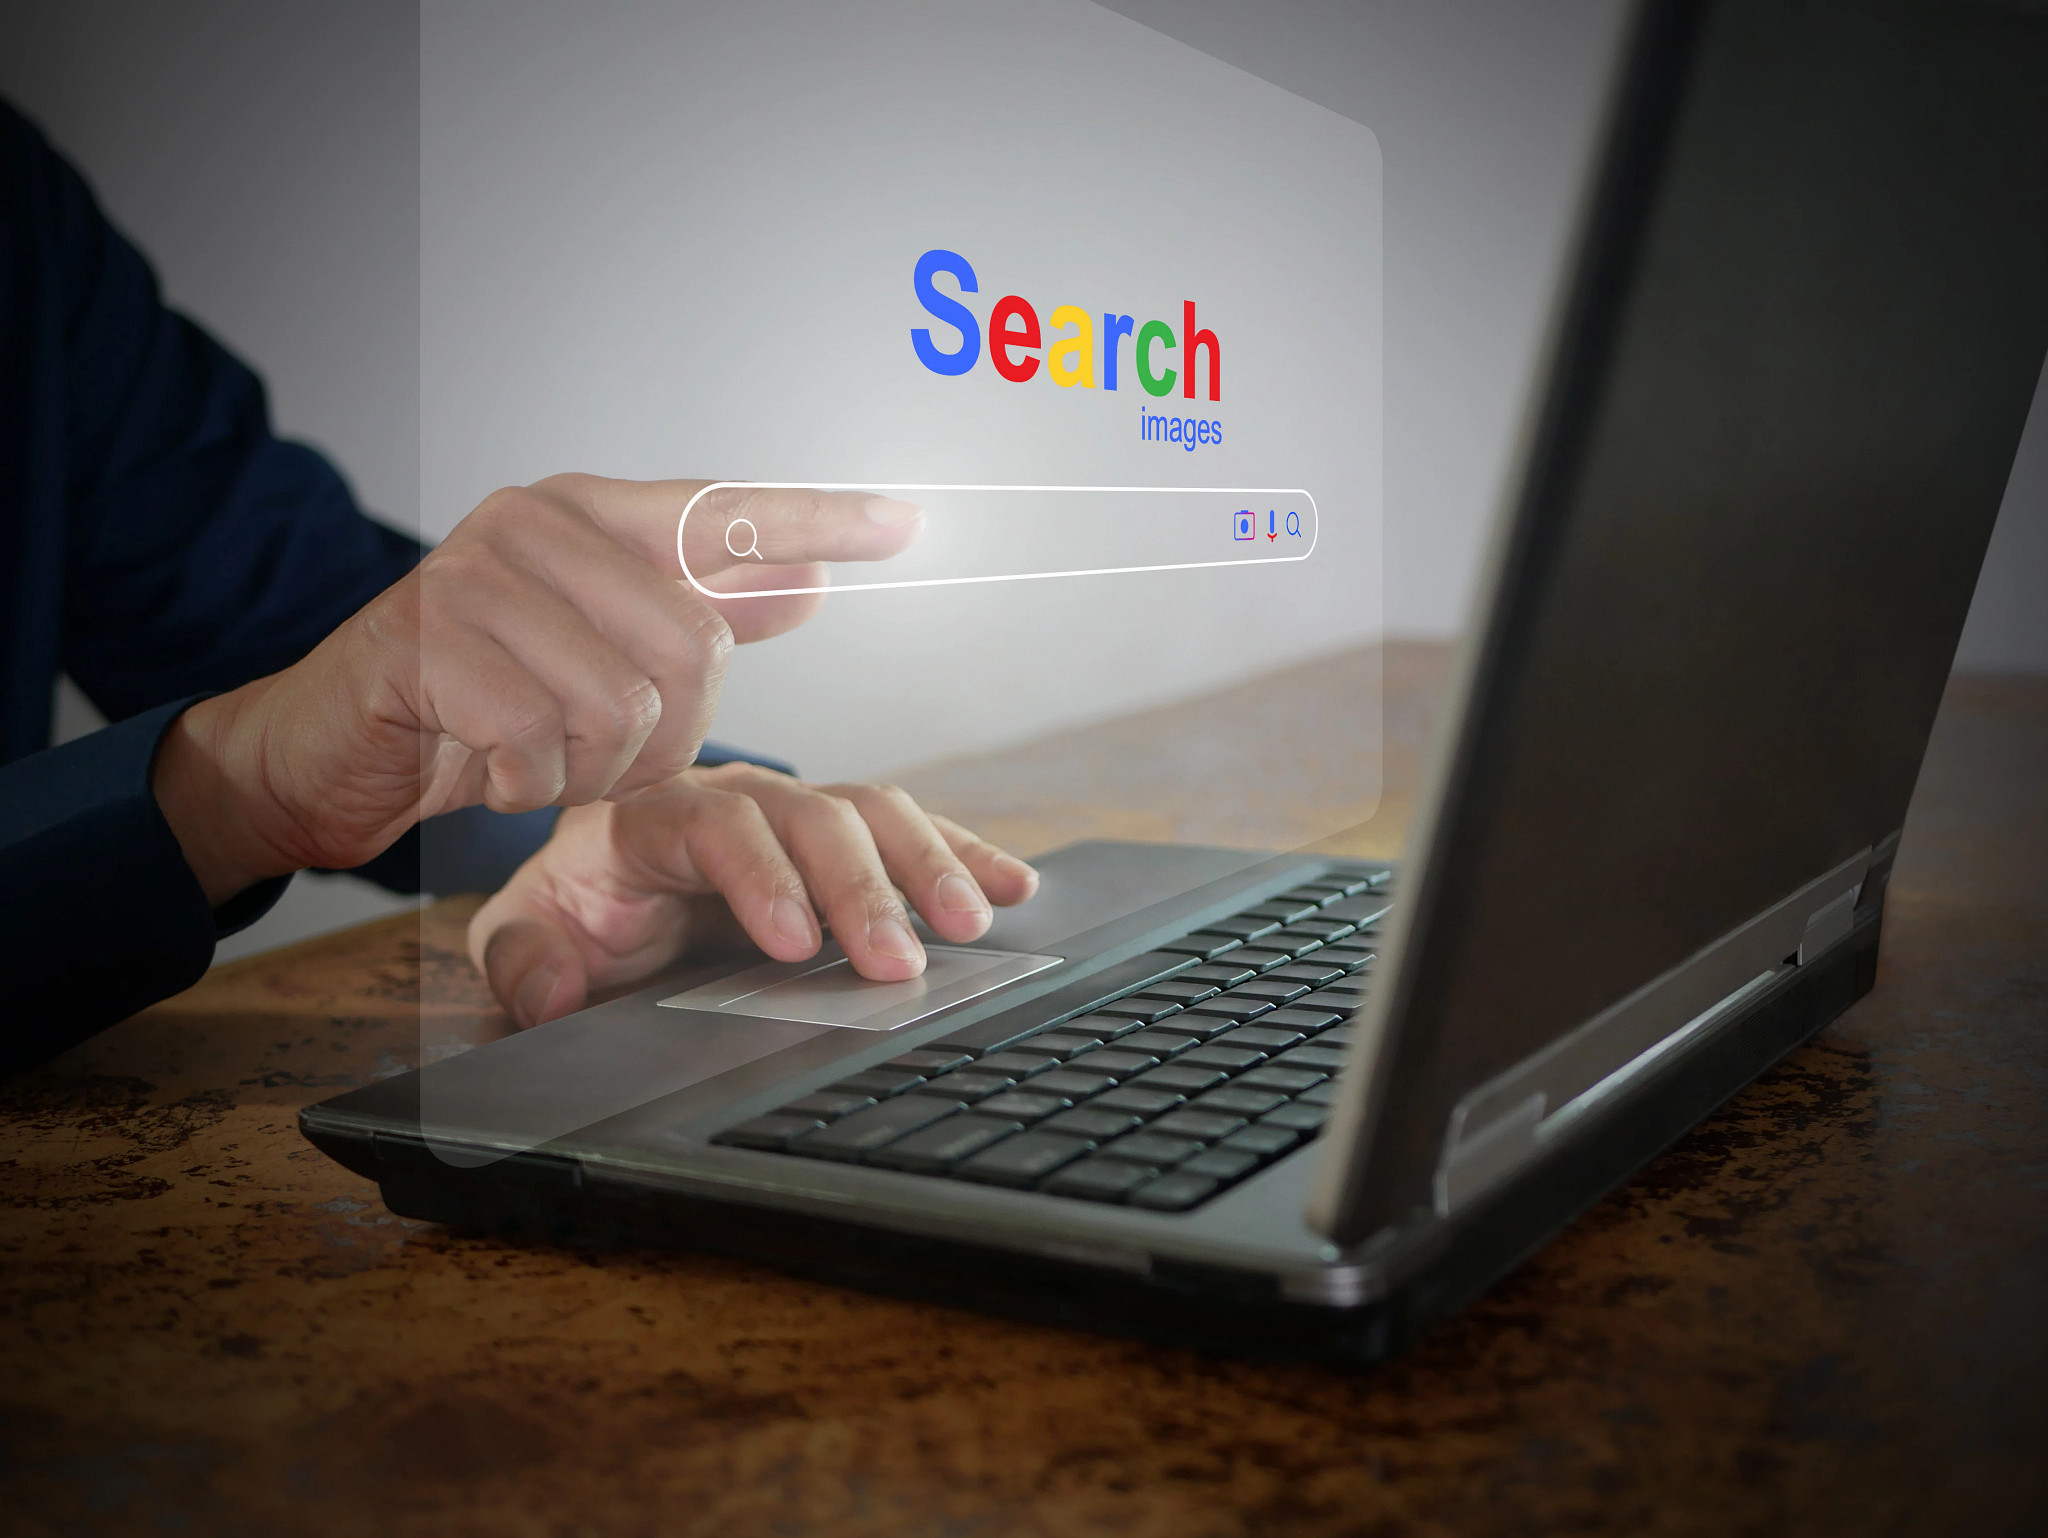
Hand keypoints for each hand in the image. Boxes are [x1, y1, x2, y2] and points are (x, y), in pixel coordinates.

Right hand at [151, 476, 921, 903]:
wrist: (329, 745)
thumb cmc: (476, 699)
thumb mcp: (596, 654)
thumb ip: (695, 612)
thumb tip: (808, 582)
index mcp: (588, 515)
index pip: (726, 510)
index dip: (820, 517)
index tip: (909, 522)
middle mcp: (537, 524)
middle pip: (693, 644)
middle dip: (664, 735)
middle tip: (600, 753)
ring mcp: (478, 575)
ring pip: (624, 703)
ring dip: (593, 768)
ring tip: (538, 757)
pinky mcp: (429, 645)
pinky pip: (545, 743)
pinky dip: (530, 784)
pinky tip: (489, 767)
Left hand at [466, 763, 1040, 1027]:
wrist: (596, 895)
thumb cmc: (571, 916)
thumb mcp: (524, 938)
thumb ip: (524, 961)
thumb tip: (553, 993)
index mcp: (652, 816)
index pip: (717, 826)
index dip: (761, 876)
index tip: (792, 944)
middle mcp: (735, 798)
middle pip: (812, 816)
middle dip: (861, 887)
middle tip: (898, 961)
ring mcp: (796, 813)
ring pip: (872, 813)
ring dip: (927, 865)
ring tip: (971, 923)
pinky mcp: (841, 840)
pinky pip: (909, 832)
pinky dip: (963, 855)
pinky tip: (1012, 886)